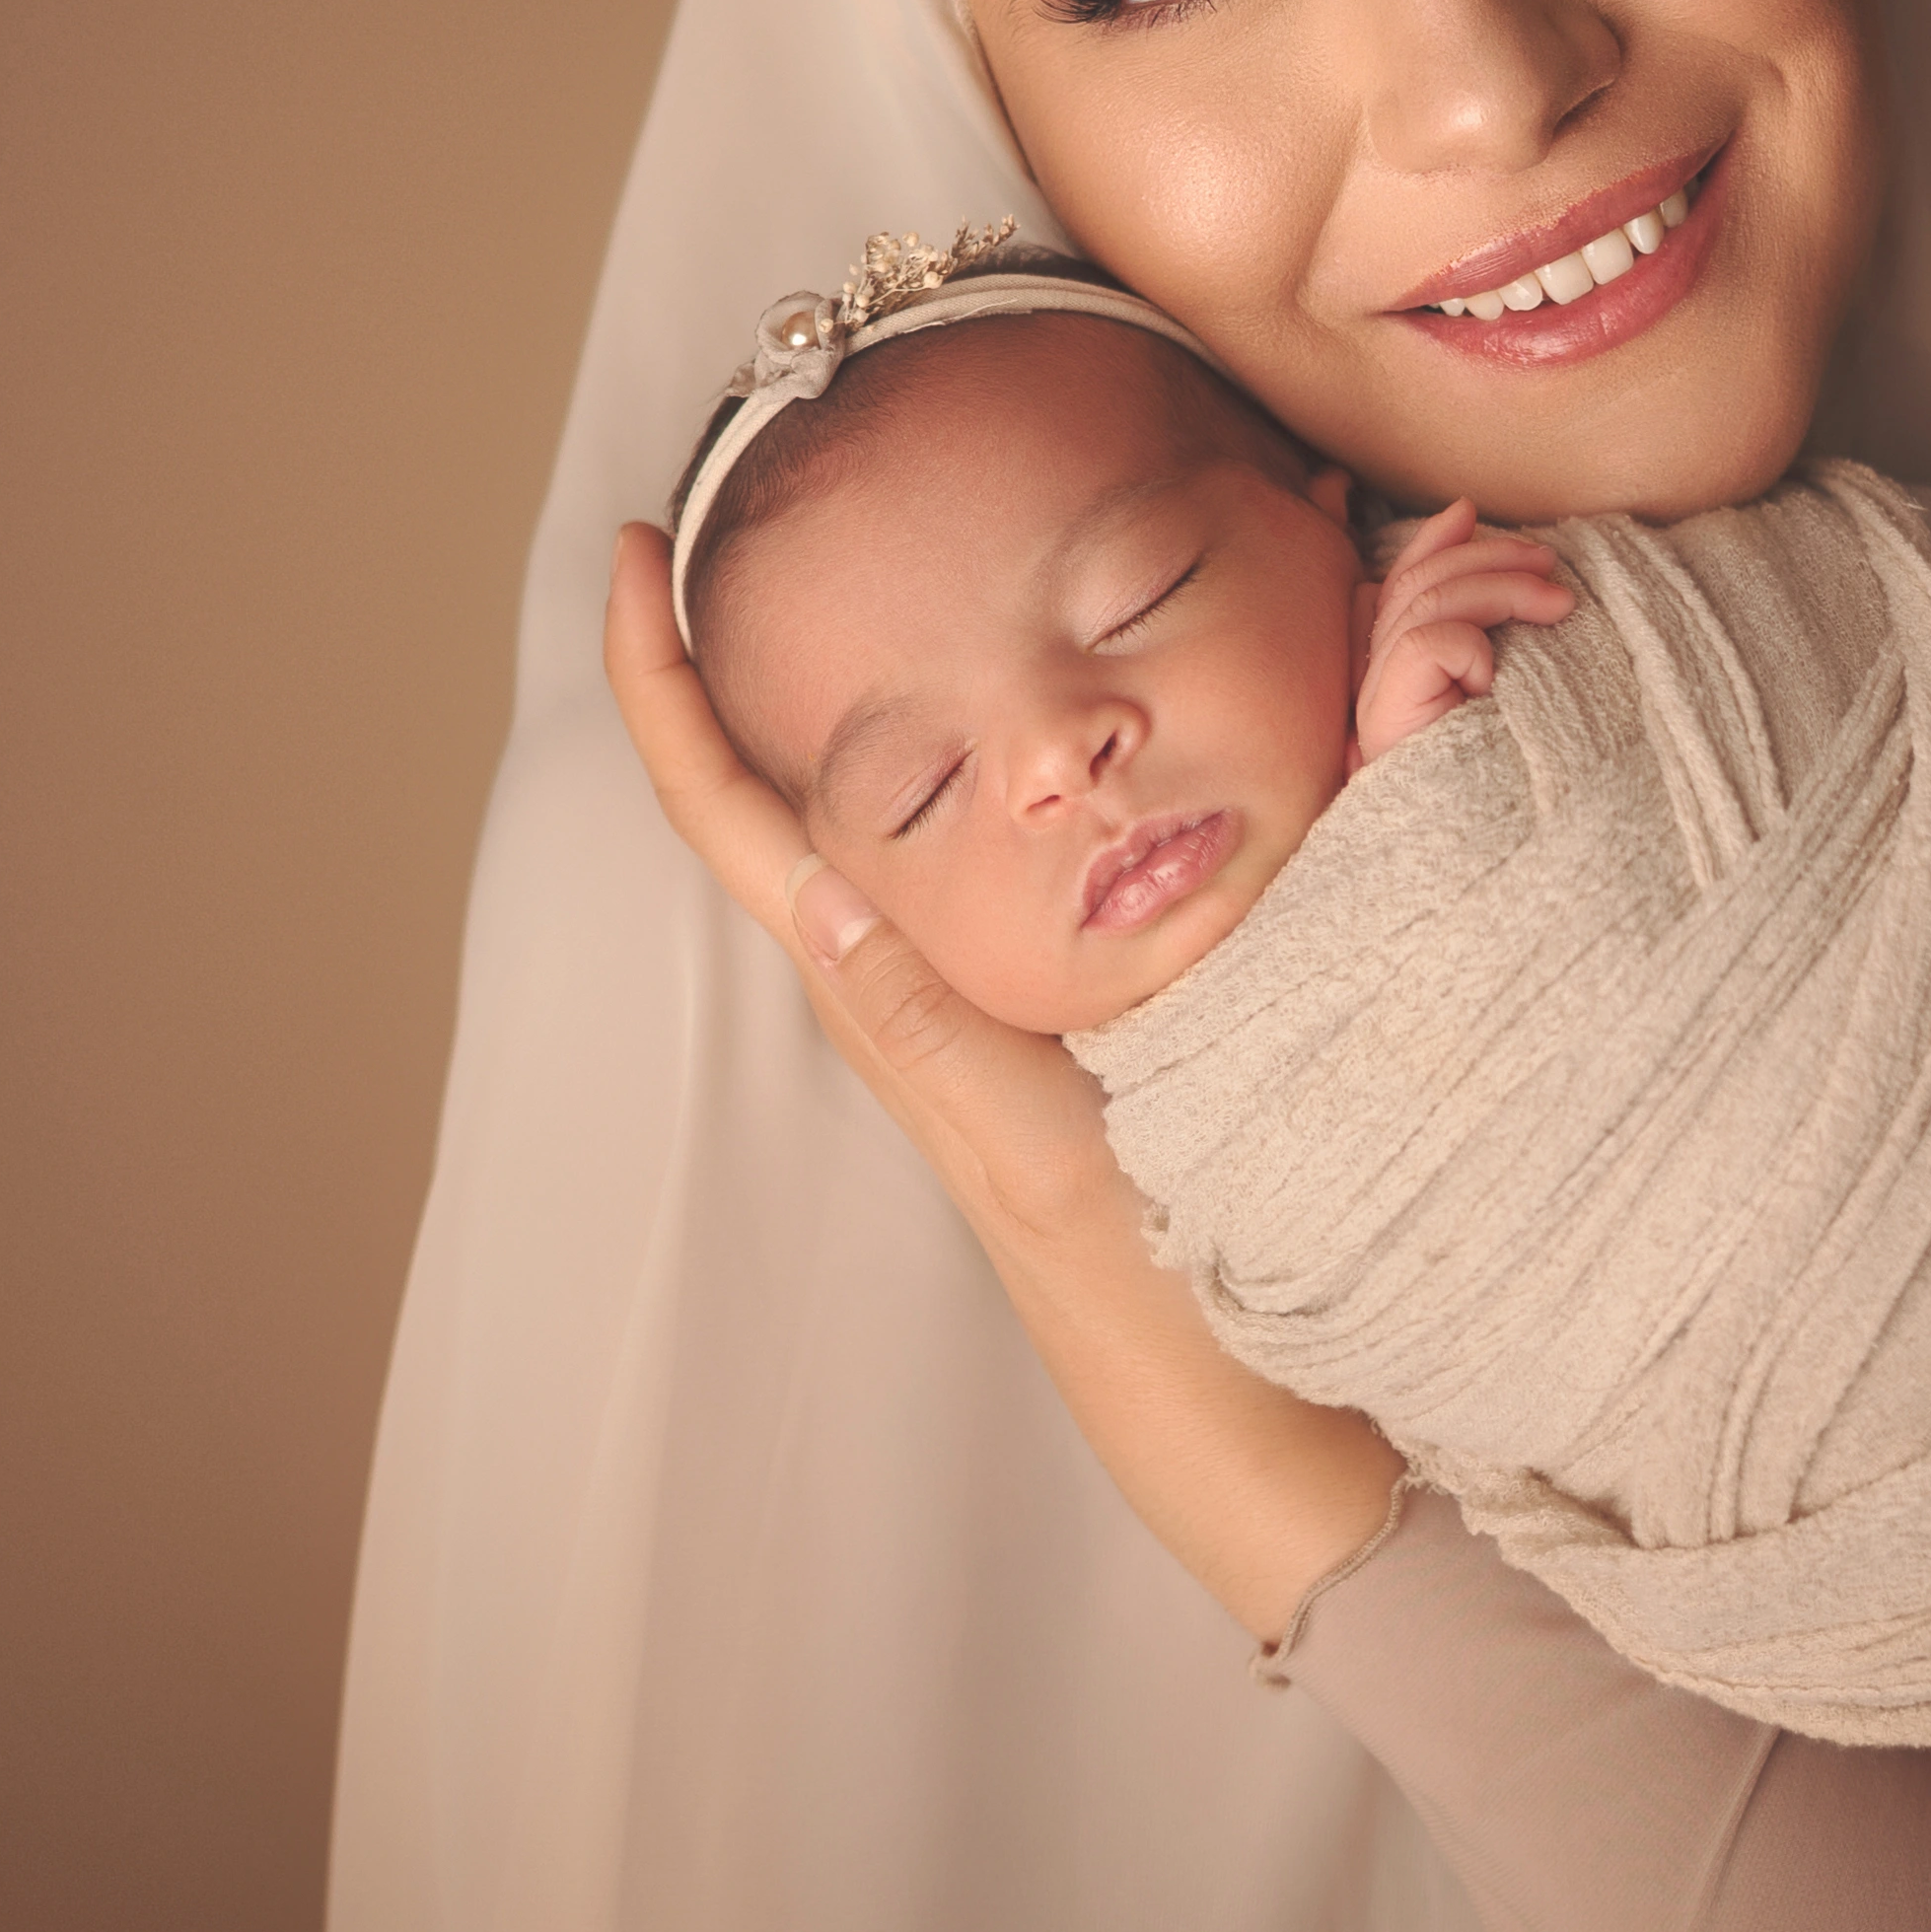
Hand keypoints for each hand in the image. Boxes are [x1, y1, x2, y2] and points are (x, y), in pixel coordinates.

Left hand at [602, 522, 1407, 1635]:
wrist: (1295, 1445)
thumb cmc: (1168, 1318)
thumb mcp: (1038, 1160)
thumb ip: (930, 1027)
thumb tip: (812, 876)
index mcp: (900, 1011)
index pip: (740, 824)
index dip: (666, 694)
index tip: (635, 554)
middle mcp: (933, 994)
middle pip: (797, 792)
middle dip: (757, 645)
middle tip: (772, 485)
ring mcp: (1010, 1007)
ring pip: (907, 816)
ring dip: (887, 684)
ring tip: (911, 545)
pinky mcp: (1099, 1017)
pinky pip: (1018, 859)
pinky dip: (1023, 755)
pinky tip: (1080, 697)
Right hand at [1348, 500, 1577, 767]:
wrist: (1508, 858)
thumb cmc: (1517, 772)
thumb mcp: (1505, 673)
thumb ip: (1477, 603)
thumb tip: (1463, 512)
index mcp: (1395, 673)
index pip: (1398, 582)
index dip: (1432, 543)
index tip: (1473, 518)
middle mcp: (1374, 685)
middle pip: (1414, 585)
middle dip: (1486, 560)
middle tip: (1550, 567)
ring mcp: (1377, 704)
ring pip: (1424, 604)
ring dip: (1500, 589)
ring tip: (1558, 605)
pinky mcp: (1386, 720)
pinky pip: (1426, 644)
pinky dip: (1469, 645)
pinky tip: (1496, 678)